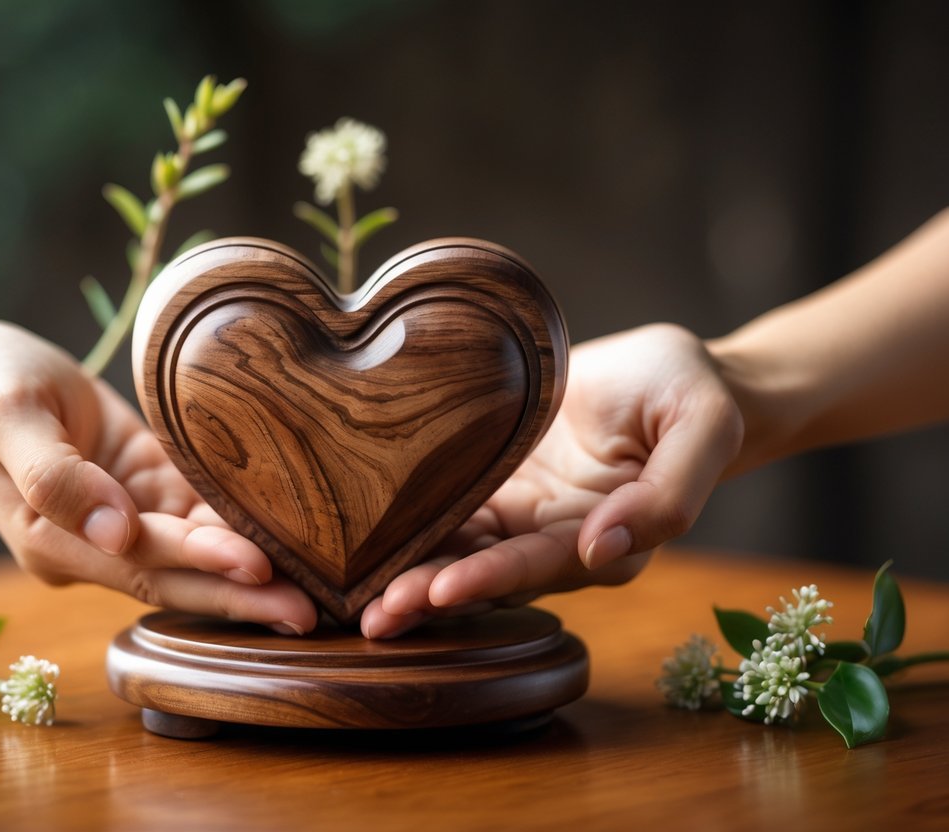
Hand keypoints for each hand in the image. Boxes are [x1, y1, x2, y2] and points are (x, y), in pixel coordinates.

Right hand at [0, 320, 316, 634]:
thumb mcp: (7, 416)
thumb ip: (53, 476)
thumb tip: (115, 533)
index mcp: (54, 539)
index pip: (142, 562)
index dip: (202, 566)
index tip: (260, 569)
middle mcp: (93, 544)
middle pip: (176, 577)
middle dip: (243, 595)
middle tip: (312, 611)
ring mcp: (118, 519)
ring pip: (192, 549)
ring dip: (249, 567)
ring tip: (316, 584)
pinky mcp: (138, 485)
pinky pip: (191, 509)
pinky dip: (234, 522)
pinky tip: (287, 531)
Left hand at [361, 323, 744, 637]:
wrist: (664, 370)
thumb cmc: (691, 393)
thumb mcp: (700, 425)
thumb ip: (670, 491)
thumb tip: (605, 547)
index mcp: (611, 539)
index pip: (543, 564)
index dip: (494, 578)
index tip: (443, 589)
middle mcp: (559, 541)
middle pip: (490, 575)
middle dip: (433, 596)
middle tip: (377, 614)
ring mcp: (522, 517)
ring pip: (460, 553)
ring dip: (411, 577)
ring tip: (358, 601)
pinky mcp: (496, 487)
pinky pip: (450, 514)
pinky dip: (410, 532)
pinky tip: (364, 547)